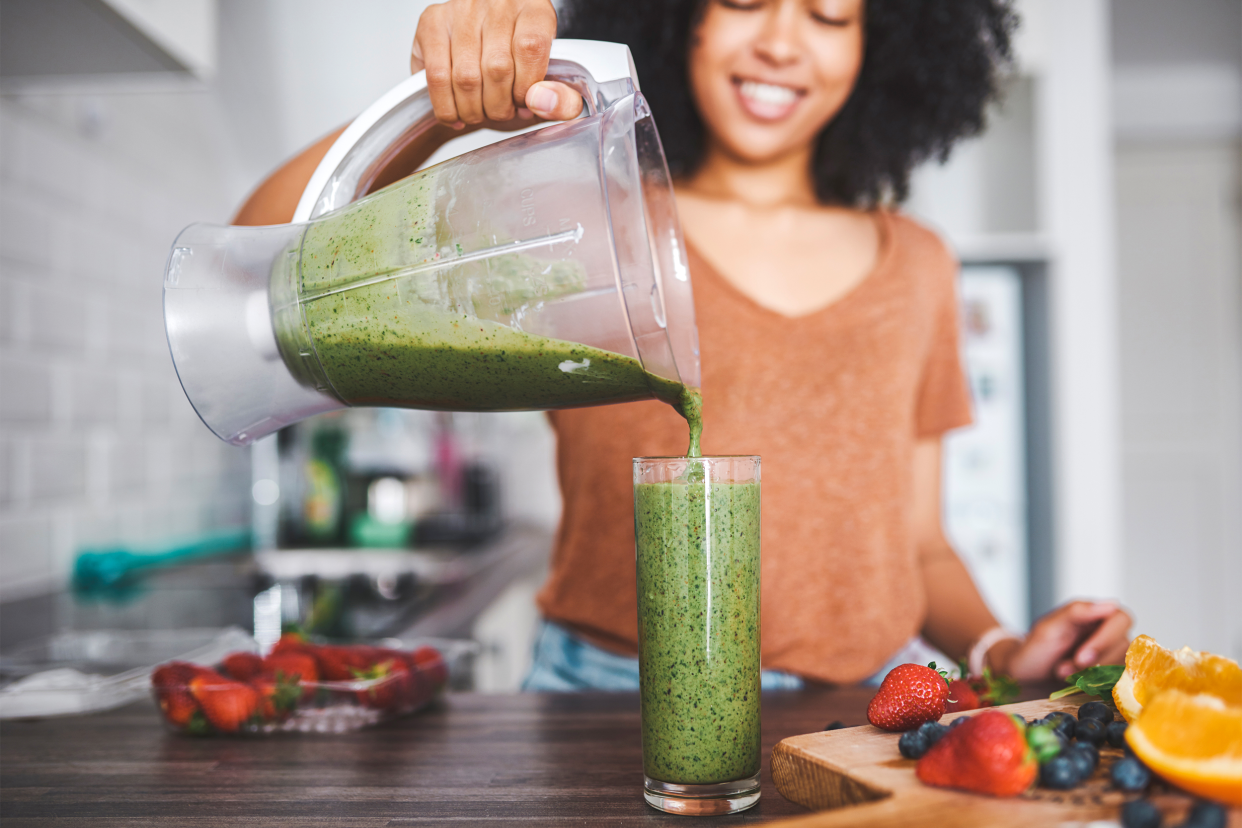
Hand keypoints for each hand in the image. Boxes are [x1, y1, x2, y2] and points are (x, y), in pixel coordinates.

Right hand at [411, 0, 583, 126]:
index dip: (525, 88)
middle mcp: (497, 2)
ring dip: (473, 110)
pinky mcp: (433, 21)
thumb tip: (541, 102)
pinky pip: (437, 77)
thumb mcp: (550, 85)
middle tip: (500, 113)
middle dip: (499, 107)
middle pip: (497, 68)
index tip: (523, 103)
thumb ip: (564, 100)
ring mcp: (462, 9)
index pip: (531, 48)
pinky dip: (447, 107)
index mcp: (534, 10)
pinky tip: (458, 113)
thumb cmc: (518, 69)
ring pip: (466, 77)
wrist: (483, 53)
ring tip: (480, 113)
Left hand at [990, 600, 1131, 681]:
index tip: (1082, 656)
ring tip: (1063, 674)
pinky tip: (1076, 684)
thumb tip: (1111, 604)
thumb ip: (1077, 611)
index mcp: (1097, 615)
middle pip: (1125, 645)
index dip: (1106, 639)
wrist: (1026, 675)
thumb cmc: (1036, 647)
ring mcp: (1113, 656)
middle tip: (1064, 669)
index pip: (1122, 619)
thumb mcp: (1050, 627)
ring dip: (1092, 675)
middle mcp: (1110, 634)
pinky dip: (1096, 686)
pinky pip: (1119, 683)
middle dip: (1095, 662)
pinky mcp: (1111, 677)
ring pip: (1123, 666)